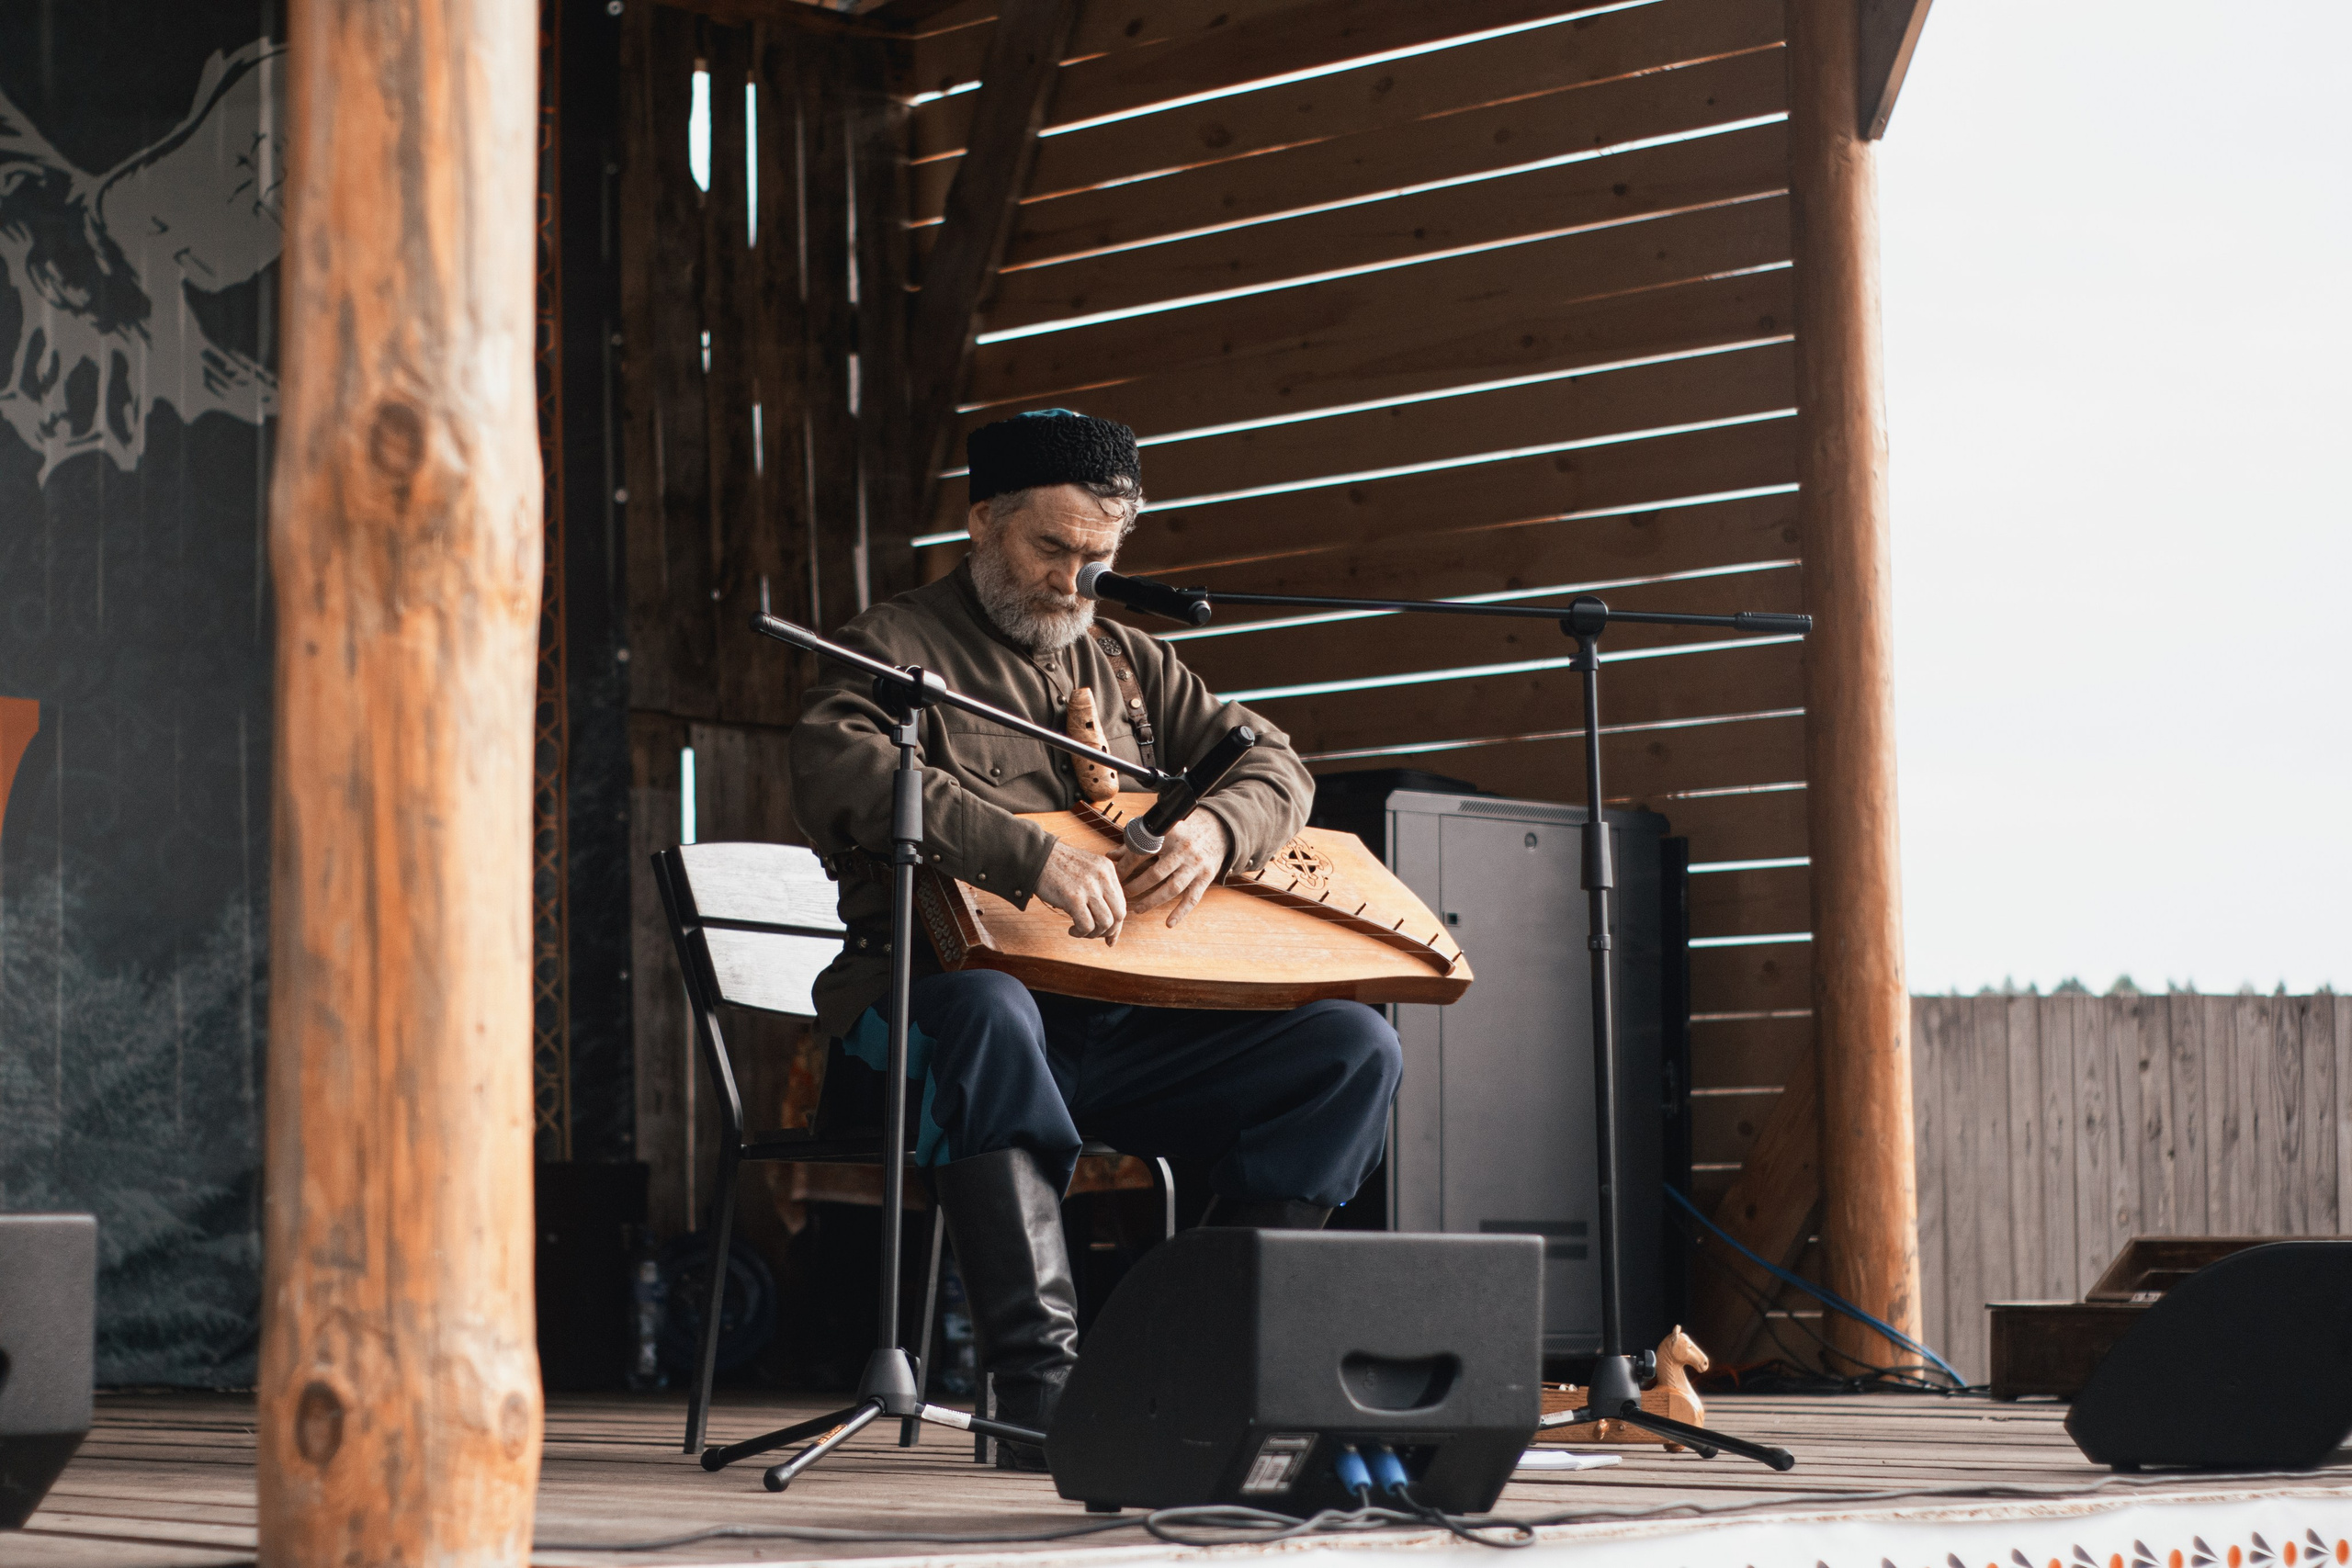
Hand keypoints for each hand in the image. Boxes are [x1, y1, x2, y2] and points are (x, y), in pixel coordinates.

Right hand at [1035, 840, 1126, 942]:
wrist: (1036, 856)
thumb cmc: (1059, 867)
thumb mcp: (1087, 870)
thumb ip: (1100, 888)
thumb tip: (1110, 920)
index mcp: (1108, 869)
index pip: (1122, 903)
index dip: (1117, 924)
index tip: (1109, 936)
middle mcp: (1102, 877)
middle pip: (1119, 915)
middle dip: (1108, 931)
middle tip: (1094, 934)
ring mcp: (1089, 887)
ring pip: (1105, 923)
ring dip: (1093, 934)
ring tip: (1080, 931)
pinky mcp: (1074, 897)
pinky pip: (1087, 925)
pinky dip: (1080, 933)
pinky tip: (1071, 930)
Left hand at [1117, 813, 1228, 928]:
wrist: (1217, 829)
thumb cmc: (1181, 832)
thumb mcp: (1160, 832)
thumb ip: (1134, 844)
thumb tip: (1109, 856)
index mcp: (1168, 835)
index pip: (1141, 853)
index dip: (1125, 867)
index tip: (1114, 877)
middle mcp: (1182, 850)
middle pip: (1155, 873)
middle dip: (1136, 886)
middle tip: (1123, 895)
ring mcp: (1195, 865)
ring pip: (1172, 888)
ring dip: (1152, 901)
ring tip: (1136, 909)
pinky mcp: (1206, 877)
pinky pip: (1192, 899)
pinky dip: (1180, 912)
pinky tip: (1168, 923)